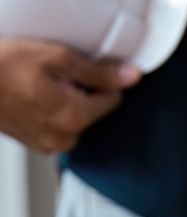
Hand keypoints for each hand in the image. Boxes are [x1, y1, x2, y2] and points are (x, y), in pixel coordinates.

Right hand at [0, 38, 140, 153]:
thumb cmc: (1, 67)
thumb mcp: (55, 58)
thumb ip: (99, 72)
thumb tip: (130, 77)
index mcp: (74, 118)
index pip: (113, 100)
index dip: (100, 80)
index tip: (81, 70)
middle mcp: (65, 138)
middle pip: (94, 111)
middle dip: (82, 92)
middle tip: (52, 76)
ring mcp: (49, 144)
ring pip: (76, 119)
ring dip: (66, 102)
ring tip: (38, 86)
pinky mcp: (37, 144)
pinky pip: (58, 126)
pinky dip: (51, 111)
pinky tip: (32, 97)